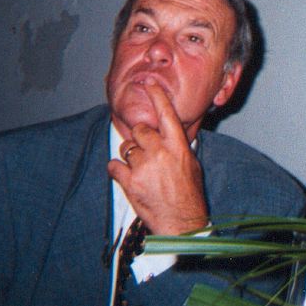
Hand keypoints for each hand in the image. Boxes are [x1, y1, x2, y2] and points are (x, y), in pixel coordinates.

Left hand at [107, 83, 208, 234]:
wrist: (181, 223)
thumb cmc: (189, 194)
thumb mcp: (191, 164)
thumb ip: (178, 146)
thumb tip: (169, 134)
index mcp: (178, 146)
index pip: (166, 113)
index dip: (156, 95)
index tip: (147, 83)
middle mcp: (160, 152)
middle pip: (140, 130)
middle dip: (140, 139)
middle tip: (146, 152)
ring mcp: (143, 167)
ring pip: (127, 148)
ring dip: (131, 157)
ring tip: (142, 171)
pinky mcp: (129, 182)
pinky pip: (114, 165)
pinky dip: (118, 170)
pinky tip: (128, 177)